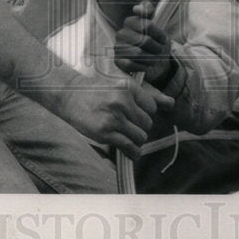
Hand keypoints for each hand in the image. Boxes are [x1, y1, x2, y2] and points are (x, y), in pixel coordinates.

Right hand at [57, 72, 174, 158]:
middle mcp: (123, 101)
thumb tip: (169, 104)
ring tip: (129, 139)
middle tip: (130, 129)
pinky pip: (129, 147)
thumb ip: (139, 95)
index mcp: (128, 87)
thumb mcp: (118, 85)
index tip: (137, 117)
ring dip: (137, 141)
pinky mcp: (105, 132)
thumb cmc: (95, 90)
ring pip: (140, 136)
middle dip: (141, 128)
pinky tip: (132, 154)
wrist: (69, 94)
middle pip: (147, 123)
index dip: (146, 114)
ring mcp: (114, 118)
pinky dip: (133, 153)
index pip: (152, 107)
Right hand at [114, 0, 174, 85]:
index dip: (159, 34)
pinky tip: (145, 65)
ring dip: (150, 58)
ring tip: (153, 59)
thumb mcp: (157, 24)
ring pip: (138, 53)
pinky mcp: (117, 61)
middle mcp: (121, 33)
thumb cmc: (155, 42)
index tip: (163, 39)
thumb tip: (137, 8)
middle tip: (159, 50)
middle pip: (144, 41)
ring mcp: (118, 47)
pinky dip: (142, 66)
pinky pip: (131, 64)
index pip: (147, 25)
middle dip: (156, 48)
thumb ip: (148, 10)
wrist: (155, 61)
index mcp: (130, 22)